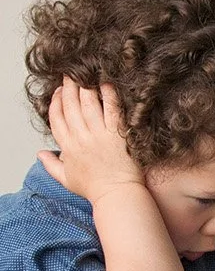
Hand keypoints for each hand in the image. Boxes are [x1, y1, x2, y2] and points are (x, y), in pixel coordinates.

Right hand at [39, 79, 143, 204]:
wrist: (118, 196)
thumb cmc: (95, 190)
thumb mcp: (66, 179)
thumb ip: (51, 165)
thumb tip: (40, 154)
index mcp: (68, 147)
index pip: (56, 118)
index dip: (56, 102)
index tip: (60, 91)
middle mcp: (81, 139)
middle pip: (70, 106)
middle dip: (69, 87)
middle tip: (71, 73)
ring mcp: (99, 135)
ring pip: (88, 104)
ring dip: (85, 86)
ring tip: (86, 74)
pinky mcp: (117, 134)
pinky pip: (112, 109)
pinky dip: (109, 95)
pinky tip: (107, 84)